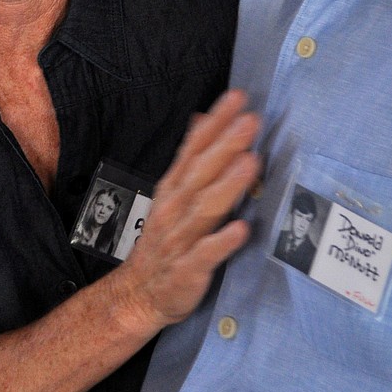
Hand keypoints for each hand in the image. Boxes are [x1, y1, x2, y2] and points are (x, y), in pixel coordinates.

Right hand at [114, 89, 261, 332]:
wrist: (140, 292)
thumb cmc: (166, 239)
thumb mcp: (173, 191)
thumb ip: (191, 157)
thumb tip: (203, 118)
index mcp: (174, 188)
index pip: (194, 147)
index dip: (215, 122)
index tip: (237, 99)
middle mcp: (176, 208)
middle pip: (201, 172)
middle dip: (225, 145)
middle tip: (249, 122)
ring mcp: (181, 238)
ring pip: (204, 208)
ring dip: (228, 185)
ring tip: (251, 162)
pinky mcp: (189, 269)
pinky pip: (206, 253)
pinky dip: (222, 241)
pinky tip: (241, 228)